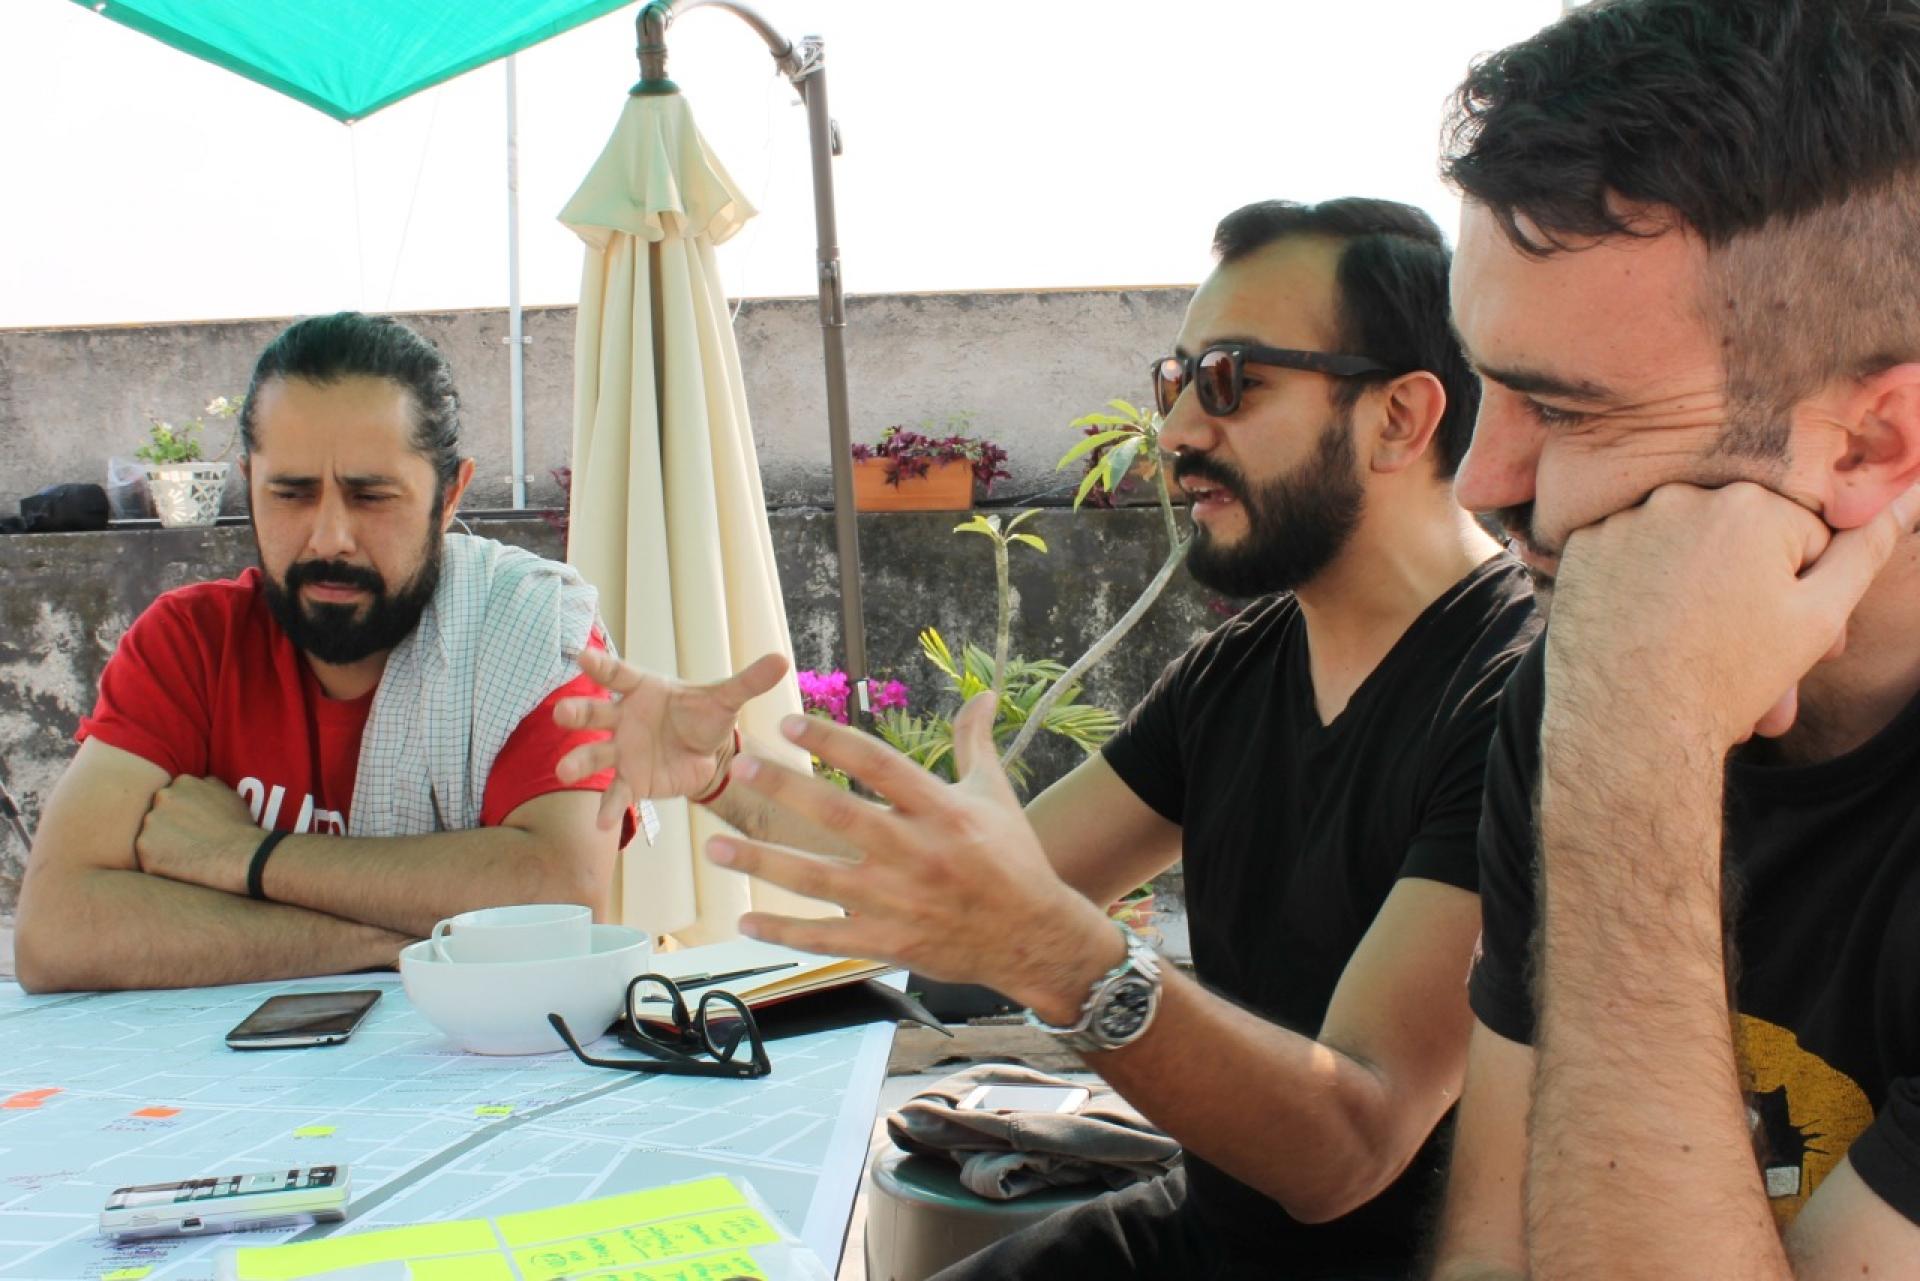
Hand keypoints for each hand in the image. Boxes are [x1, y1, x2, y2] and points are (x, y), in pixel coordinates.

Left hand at [135, 776, 261, 894]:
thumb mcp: (229, 794)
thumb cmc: (238, 826)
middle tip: (189, 840)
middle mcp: (161, 798)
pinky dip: (161, 864)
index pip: (173, 796)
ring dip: (163, 845)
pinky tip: (182, 867)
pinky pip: (148, 858)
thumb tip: (201, 784)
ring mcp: (150, 824)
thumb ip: (208, 785)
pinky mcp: (145, 850)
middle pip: (158, 814)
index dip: (182, 812)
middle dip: (169, 826)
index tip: (193, 824)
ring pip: (150, 836)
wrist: (240, 854)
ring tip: (186, 855)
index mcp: (182, 783)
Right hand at [554, 650, 789, 830]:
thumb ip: (748, 681)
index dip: (600, 664)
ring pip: (595, 754)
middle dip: (578, 714)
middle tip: (562, 715)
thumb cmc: (707, 717)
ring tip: (565, 771)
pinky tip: (604, 825)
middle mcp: (624, 717)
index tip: (582, 656)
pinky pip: (616, 793)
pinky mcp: (630, 779)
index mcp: (643, 689)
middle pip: (595, 713)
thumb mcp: (727, 700)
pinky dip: (609, 808)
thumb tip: (782, 658)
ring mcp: (622, 750)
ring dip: (579, 762)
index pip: (618, 674)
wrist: (708, 755)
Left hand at [705, 693, 1122, 1020]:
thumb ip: (974, 744)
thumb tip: (980, 695)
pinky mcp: (889, 942)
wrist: (1033, 938)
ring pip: (818, 880)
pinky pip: (827, 937)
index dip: (833, 742)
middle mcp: (916, 853)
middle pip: (839, 815)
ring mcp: (898, 902)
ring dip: (762, 864)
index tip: (790, 722)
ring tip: (715, 849)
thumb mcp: (995, 796)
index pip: (879, 765)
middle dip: (784, 790)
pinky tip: (746, 921)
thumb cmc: (1013, 860)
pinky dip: (784, 932)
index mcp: (942, 811)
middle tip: (738, 765)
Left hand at [1546, 480, 1919, 751]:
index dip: (1800, 592)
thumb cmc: (1733, 677)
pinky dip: (1640, 586)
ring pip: (1680, 549)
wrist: (1630, 728)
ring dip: (1694, 589)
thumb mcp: (1819, 617)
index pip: (1798, 538)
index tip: (1786, 634)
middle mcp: (1682, 496)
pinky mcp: (1580, 547)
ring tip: (1697, 647)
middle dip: (1748, 592)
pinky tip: (1646, 631)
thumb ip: (1867, 550)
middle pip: (1735, 540)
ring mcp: (1624, 519)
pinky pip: (1626, 555)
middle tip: (1745, 652)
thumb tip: (1912, 494)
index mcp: (1752, 504)